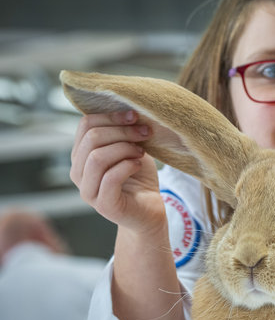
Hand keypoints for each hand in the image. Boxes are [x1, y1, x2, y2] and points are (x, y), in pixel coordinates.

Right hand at [70, 110, 165, 232]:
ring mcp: (88, 190)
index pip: (86, 125)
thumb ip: (124, 132)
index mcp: (81, 155)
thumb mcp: (131, 149)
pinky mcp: (103, 204)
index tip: (135, 116)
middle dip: (122, 131)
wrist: (150, 212)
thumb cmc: (139, 179)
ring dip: (125, 148)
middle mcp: (78, 173)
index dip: (111, 116)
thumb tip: (131, 108)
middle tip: (145, 133)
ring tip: (141, 152)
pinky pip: (110, 177)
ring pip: (97, 157)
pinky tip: (139, 165)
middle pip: (92, 139)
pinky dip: (128, 166)